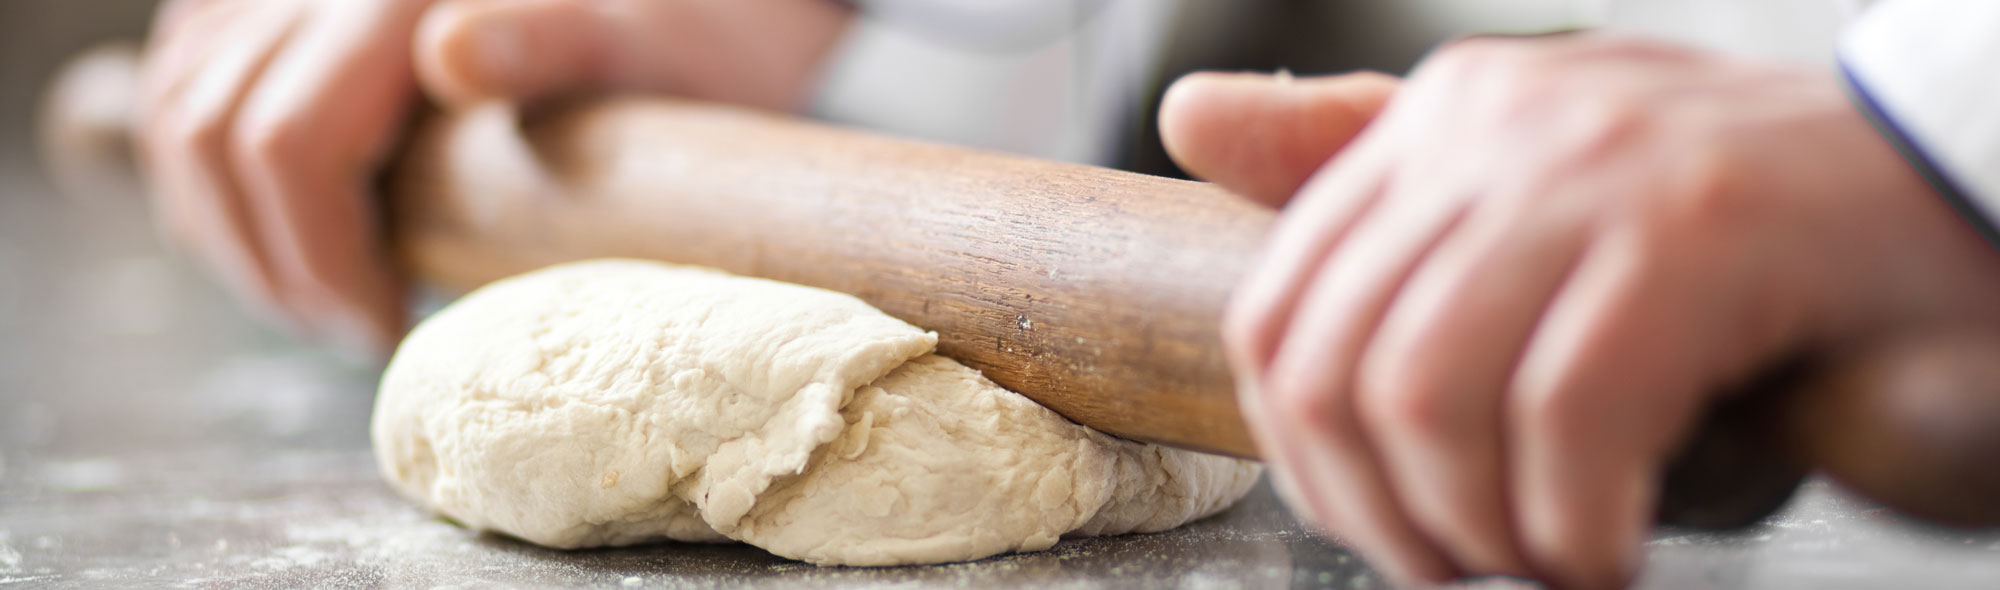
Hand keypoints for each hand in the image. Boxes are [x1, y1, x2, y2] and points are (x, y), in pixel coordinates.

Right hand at [137, 0, 849, 353]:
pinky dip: (213, 168)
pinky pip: (189, 81)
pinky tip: (282, 224)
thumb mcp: (652, 47)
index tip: (385, 331)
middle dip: (272, 264)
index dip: (323, 263)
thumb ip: (557, 40)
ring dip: (228, 226)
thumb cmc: (686, 39)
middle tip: (353, 331)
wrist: (687, 5)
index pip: (293, 142)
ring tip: (323, 293)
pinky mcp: (271, 1)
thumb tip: (453, 52)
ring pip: (185, 113)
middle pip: (216, 136)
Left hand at [1160, 34, 1999, 586]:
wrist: (1954, 185)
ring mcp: (1595, 169)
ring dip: (1475, 530)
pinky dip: (1576, 524)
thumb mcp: (1539, 178)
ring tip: (1543, 565)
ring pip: (1425, 397)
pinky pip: (1567, 419)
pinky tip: (1613, 553)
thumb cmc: (1743, 220)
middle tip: (1464, 573)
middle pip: (1331, 369)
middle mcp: (1500, 126)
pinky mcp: (1697, 229)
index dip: (1306, 462)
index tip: (1386, 530)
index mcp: (1444, 118)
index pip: (1278, 312)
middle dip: (1380, 517)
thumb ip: (1361, 166)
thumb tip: (1187, 118)